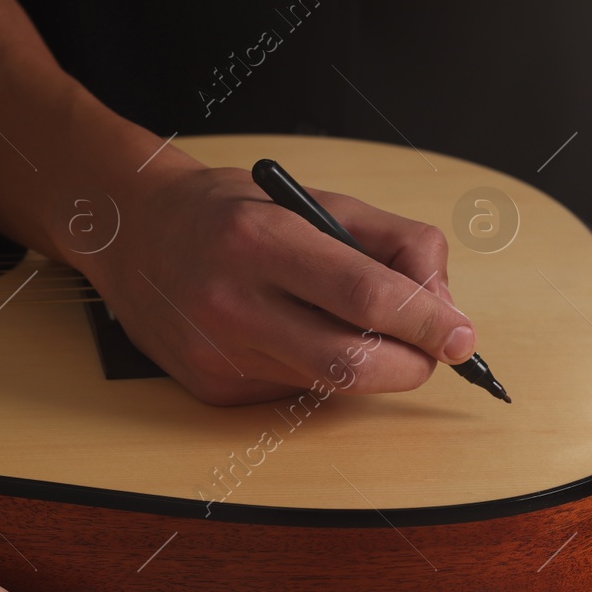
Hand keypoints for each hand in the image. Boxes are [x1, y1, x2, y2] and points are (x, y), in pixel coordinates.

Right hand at [79, 163, 476, 405]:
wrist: (130, 233)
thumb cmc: (230, 213)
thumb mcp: (313, 199)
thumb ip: (391, 242)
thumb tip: (443, 304)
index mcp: (260, 238)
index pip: (364, 294)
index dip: (425, 321)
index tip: (461, 334)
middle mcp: (232, 301)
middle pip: (351, 362)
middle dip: (411, 363)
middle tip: (431, 347)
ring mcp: (218, 353)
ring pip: (330, 384)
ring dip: (372, 365)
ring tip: (368, 328)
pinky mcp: (212, 389)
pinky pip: (296, 392)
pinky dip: (321, 370)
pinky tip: (298, 335)